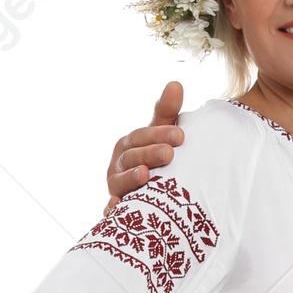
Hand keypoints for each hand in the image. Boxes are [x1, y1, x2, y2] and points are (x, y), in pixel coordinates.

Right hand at [104, 80, 184, 210]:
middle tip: (169, 153)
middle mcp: (119, 163)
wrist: (153, 193)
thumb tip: (175, 83)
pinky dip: (112, 209)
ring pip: (121, 181)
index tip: (180, 135)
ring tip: (144, 175)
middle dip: (149, 154)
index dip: (159, 134)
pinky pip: (113, 209)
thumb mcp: (162, 135)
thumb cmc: (158, 157)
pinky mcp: (117, 208)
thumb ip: (167, 112)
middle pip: (132, 157)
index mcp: (129, 143)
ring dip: (131, 178)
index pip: (142, 136)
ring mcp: (116, 186)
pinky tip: (115, 209)